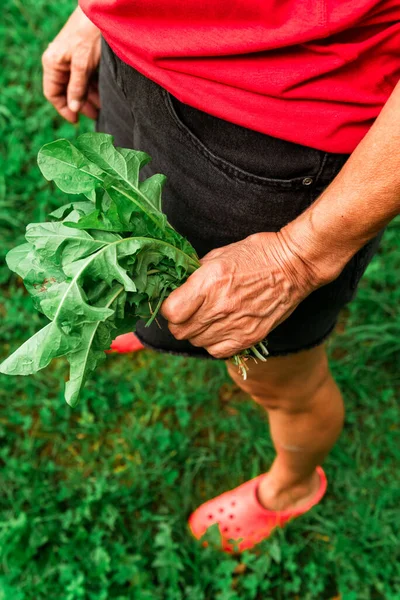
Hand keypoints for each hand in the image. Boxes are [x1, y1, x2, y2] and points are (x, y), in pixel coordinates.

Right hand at [42, 6, 100, 122]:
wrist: (102, 12)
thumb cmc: (89, 35)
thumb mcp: (83, 64)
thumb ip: (77, 87)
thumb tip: (73, 108)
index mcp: (53, 64)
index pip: (53, 94)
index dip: (64, 109)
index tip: (76, 121)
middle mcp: (60, 63)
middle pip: (67, 91)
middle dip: (80, 105)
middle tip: (96, 116)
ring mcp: (72, 61)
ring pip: (79, 86)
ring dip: (90, 98)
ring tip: (102, 109)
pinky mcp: (84, 58)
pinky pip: (86, 78)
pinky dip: (94, 88)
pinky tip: (104, 97)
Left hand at [161, 232, 323, 358]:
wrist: (293, 266)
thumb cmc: (256, 254)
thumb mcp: (218, 255)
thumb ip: (195, 277)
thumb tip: (180, 291)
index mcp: (208, 283)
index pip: (171, 312)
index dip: (170, 308)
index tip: (176, 302)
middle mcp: (219, 307)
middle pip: (180, 331)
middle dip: (180, 322)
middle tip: (189, 312)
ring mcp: (235, 325)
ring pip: (197, 343)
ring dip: (197, 333)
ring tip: (208, 318)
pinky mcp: (249, 337)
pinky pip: (217, 351)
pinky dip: (213, 343)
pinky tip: (220, 329)